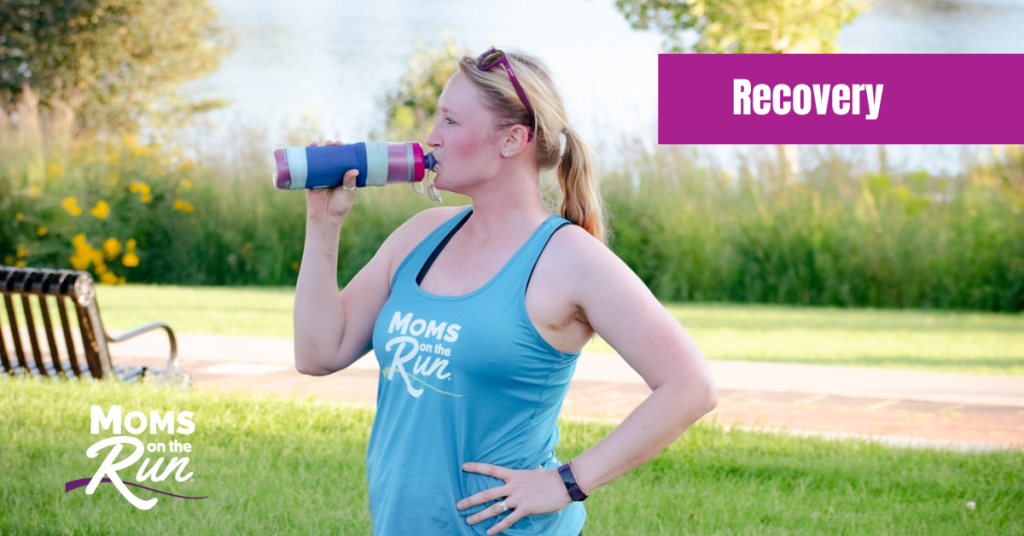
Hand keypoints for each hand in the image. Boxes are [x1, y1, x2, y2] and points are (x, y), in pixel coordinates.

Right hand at [304, 140, 359, 223]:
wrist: (325, 218)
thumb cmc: (340, 207)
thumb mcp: (348, 194)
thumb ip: (350, 182)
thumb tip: (354, 170)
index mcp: (344, 176)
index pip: (346, 161)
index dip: (347, 152)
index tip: (350, 145)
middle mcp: (333, 174)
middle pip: (333, 157)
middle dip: (335, 148)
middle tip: (337, 143)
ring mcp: (321, 175)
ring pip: (322, 159)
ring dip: (324, 148)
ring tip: (327, 143)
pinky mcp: (310, 178)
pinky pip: (309, 164)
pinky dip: (309, 154)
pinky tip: (312, 145)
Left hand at [456, 462, 572, 534]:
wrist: (564, 484)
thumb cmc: (551, 478)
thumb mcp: (536, 472)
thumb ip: (531, 474)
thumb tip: (538, 469)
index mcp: (514, 475)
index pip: (491, 469)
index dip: (476, 467)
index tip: (463, 467)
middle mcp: (513, 486)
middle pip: (487, 494)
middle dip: (471, 500)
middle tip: (458, 505)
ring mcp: (518, 498)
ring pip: (494, 509)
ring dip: (480, 515)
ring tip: (468, 521)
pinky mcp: (526, 509)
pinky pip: (508, 520)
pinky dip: (497, 527)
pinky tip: (488, 532)